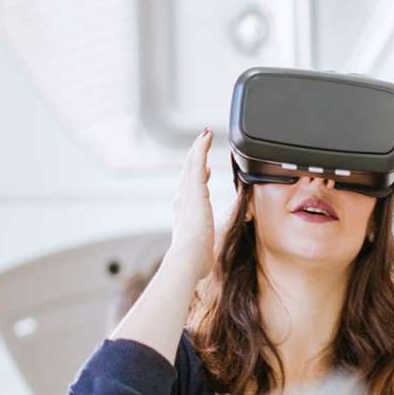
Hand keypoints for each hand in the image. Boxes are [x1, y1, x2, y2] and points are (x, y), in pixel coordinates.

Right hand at [168, 128, 215, 284]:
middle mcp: (183, 200)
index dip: (197, 176)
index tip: (204, 168)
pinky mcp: (194, 189)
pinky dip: (201, 148)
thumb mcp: (204, 246)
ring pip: (192, 164)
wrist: (187, 258)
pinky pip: (197, 162)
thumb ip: (206, 243)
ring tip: (204, 136)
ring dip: (198, 148)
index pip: (191, 189)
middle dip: (195, 157)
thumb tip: (210, 250)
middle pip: (188, 173)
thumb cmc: (195, 259)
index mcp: (185, 213)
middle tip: (202, 144)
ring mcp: (187, 193)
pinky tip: (206, 136)